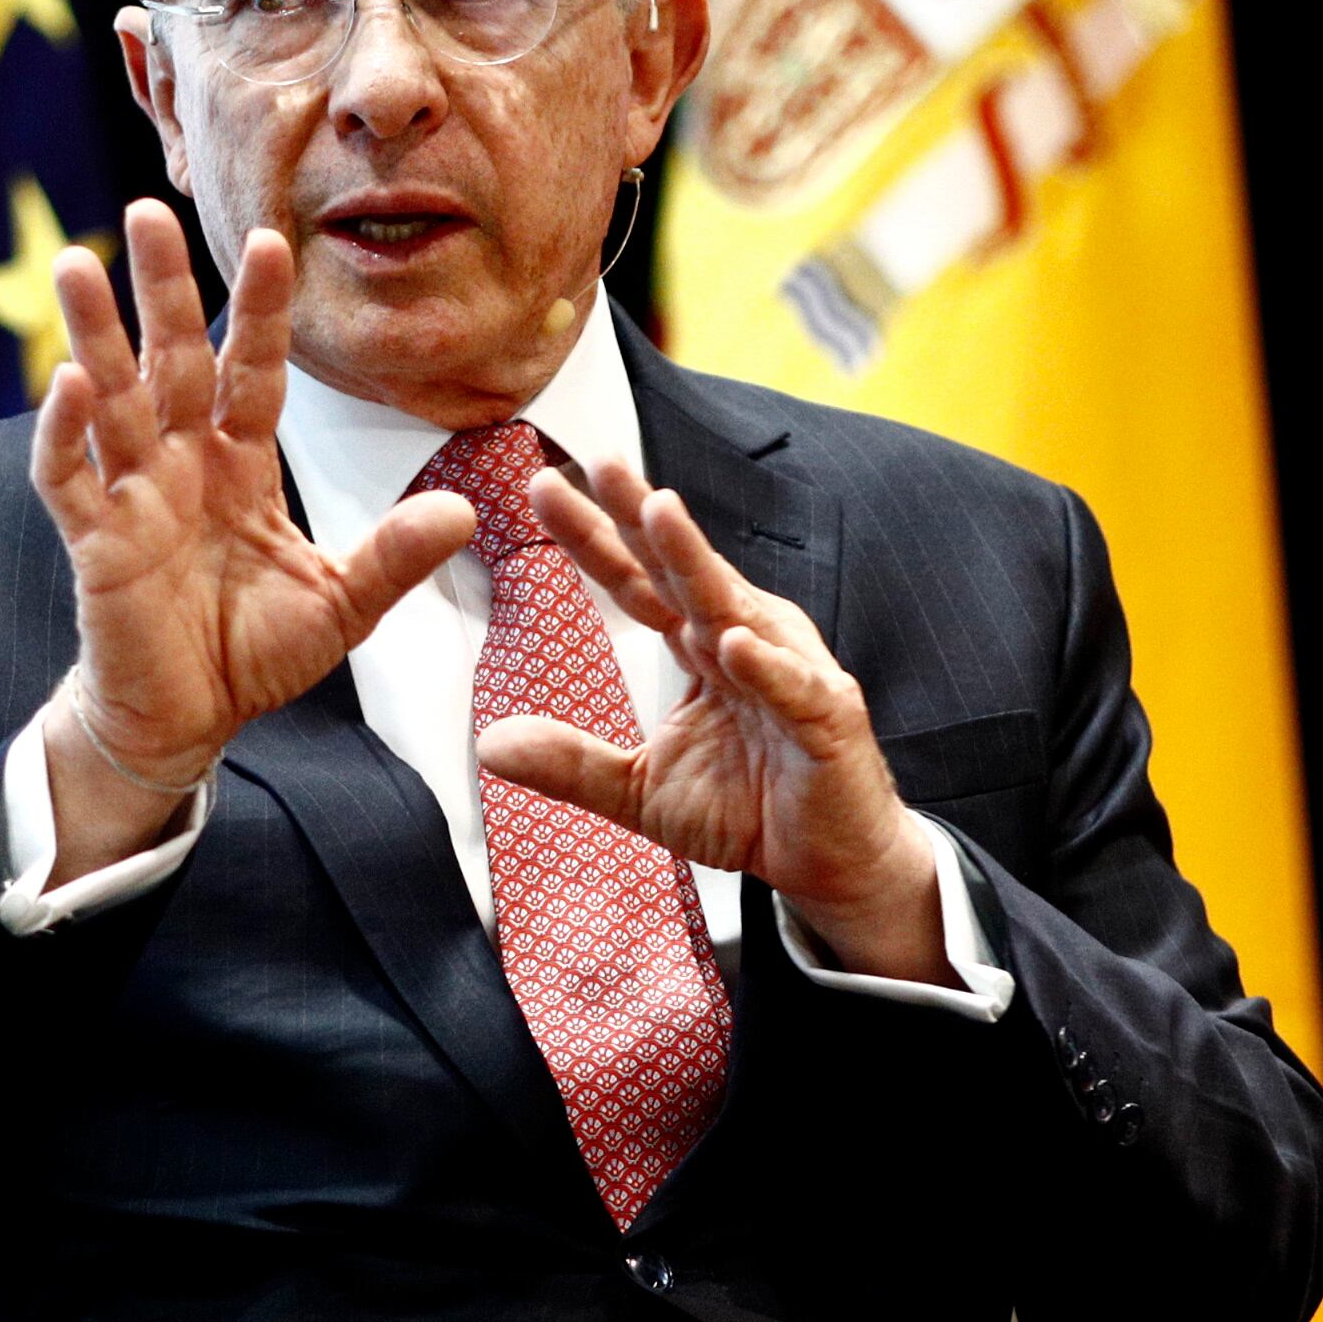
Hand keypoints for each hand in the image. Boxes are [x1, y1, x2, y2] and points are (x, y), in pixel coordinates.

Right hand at [30, 201, 474, 850]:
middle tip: (148, 209)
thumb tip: (467, 511)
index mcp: (242, 466)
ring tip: (76, 263)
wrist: (189, 720)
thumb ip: (395, 555)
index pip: (254, 371)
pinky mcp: (94, 545)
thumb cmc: (255, 652)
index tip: (272, 239)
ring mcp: (132, 498)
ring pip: (110, 400)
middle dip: (162, 289)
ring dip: (95, 334)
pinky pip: (69, 479)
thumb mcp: (344, 603)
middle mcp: (183, 465)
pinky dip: (64, 432)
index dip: (260, 310)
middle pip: (173, 361)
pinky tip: (67, 381)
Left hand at [476, 459, 950, 985]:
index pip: (638, 582)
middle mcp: (744, 639)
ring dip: (696, 560)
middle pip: (682, 571)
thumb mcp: (643, 790)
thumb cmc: (753, 808)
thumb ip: (573, 764)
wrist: (832, 860)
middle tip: (598, 462)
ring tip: (659, 512)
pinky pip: (790, 687)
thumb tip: (491, 743)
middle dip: (640, 515)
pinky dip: (763, 665)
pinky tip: (731, 642)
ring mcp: (789, 671)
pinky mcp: (826, 718)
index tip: (544, 489)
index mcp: (701, 645)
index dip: (594, 537)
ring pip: (734, 608)